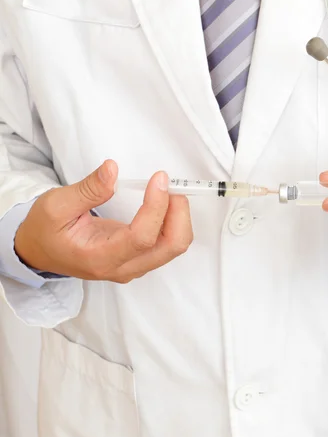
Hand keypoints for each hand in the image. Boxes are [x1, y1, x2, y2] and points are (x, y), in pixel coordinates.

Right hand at [15, 161, 192, 283]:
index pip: (142, 237)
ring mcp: (132, 266)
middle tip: (168, 185)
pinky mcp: (137, 258)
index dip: (157, 206)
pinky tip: (162, 202)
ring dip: (178, 217)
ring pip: (173, 246)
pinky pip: (167, 243)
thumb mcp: (56, 204)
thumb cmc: (46, 230)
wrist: (39, 251)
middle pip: (171, 247)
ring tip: (165, 190)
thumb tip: (113, 170)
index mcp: (99, 258)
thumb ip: (88, 189)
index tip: (159, 179)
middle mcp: (121, 267)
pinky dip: (173, 221)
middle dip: (179, 213)